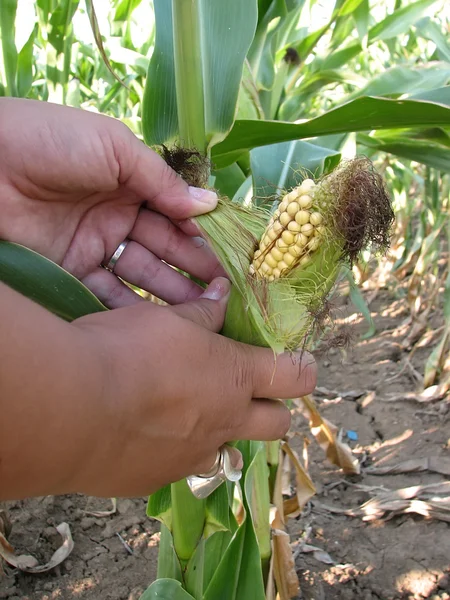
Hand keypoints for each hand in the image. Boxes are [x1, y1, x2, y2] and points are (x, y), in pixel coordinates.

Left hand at [0, 98, 222, 305]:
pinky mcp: (70, 270)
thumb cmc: (52, 142)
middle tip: (224, 291)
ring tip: (204, 310)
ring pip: (141, 274)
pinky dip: (133, 307)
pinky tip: (161, 319)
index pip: (173, 213)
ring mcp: (93, 245)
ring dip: (172, 292)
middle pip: (163, 247)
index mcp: (129, 183)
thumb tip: (210, 204)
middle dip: (194, 268)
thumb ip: (161, 180)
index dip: (200, 234)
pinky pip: (107, 293)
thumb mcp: (115, 148)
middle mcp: (115, 216)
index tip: (229, 255)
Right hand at [71, 278, 316, 496]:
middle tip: (245, 390)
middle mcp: (224, 422)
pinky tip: (144, 432)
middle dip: (272, 408)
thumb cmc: (125, 351)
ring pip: (230, 451)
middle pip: (278, 424)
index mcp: (234, 377)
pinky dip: (175, 450)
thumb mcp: (166, 320)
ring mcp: (193, 457)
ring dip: (222, 432)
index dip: (303, 368)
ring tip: (187, 412)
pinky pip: (181, 468)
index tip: (297, 363)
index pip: (296, 376)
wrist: (69, 409)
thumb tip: (223, 294)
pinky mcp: (157, 480)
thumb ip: (201, 311)